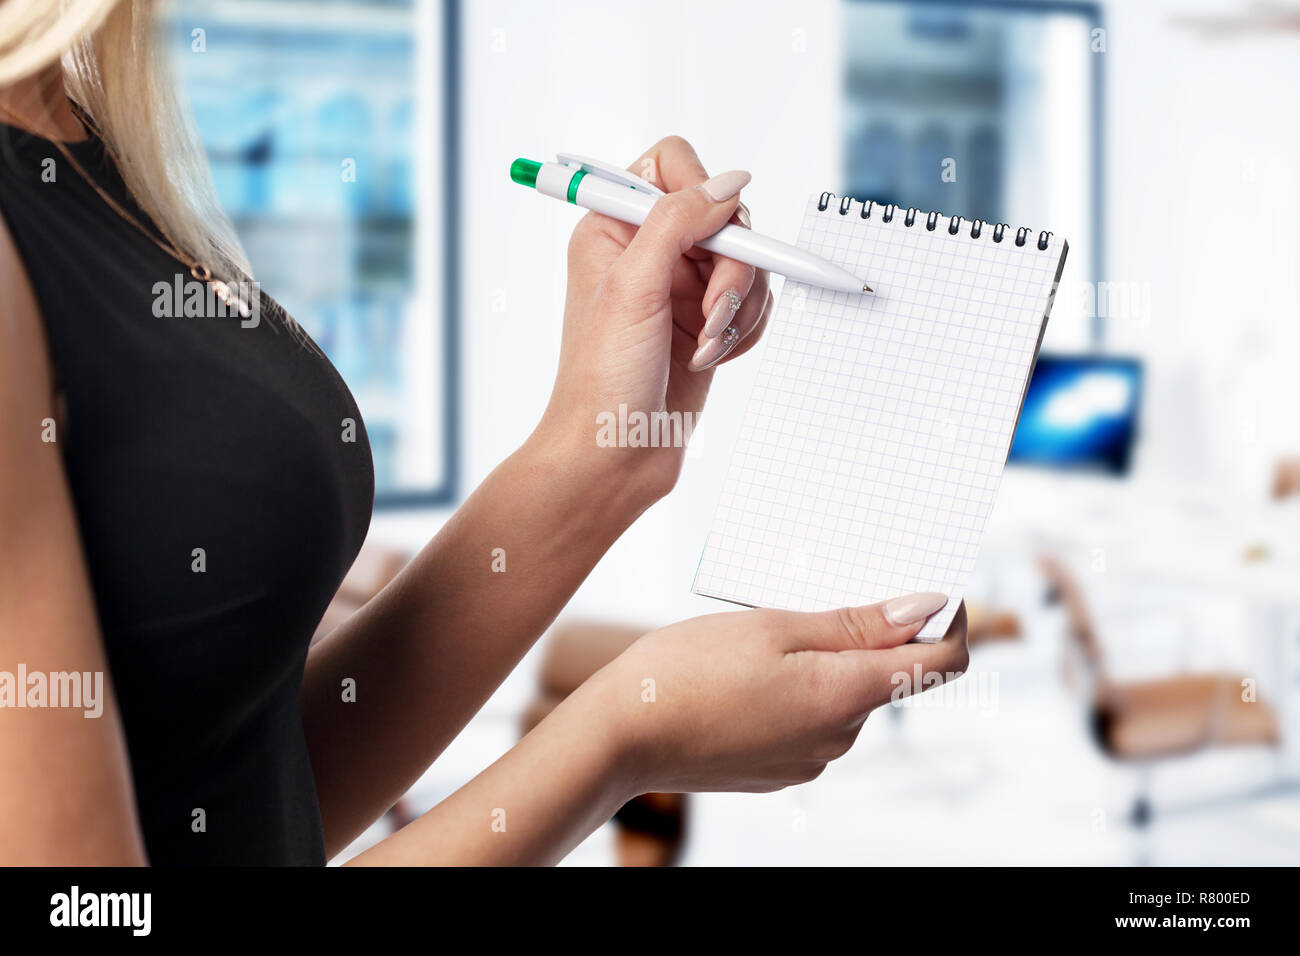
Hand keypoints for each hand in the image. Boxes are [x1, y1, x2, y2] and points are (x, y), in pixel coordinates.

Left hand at [534, 136, 774, 500]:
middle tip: (710, 312)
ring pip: (748, 262)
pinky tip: (712, 359)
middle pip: (725, 216)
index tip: (710, 238)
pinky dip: (743, 331)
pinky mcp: (706, 323)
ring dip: (738, 307)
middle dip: (731, 267)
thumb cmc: (602, 379)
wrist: (614, 457)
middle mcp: (649, 251)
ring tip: (704, 346)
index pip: (672, 165)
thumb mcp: (633, 287)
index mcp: (614, 227)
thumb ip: (678, 221)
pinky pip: (754, 303)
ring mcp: (680, 288)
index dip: (701, 194)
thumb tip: (731, 181)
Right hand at [578, 594, 968, 795]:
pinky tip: (746, 672)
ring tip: (760, 637)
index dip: (948, 620)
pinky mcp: (779, 769)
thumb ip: (856, 623)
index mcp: (846, 696)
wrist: (620, 736)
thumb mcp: (774, 627)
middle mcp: (838, 739)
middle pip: (887, 676)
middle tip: (805, 597)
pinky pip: (811, 719)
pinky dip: (797, 688)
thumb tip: (925, 609)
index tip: (925, 587)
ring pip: (844, 695)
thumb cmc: (687, 670)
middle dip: (865, 633)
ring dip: (824, 661)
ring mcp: (808, 760)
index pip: (941, 663)